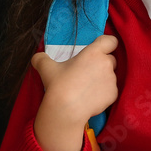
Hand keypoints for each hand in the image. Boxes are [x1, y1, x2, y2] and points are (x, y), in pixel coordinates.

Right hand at [31, 35, 119, 150]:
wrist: (66, 109)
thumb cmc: (58, 85)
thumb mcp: (46, 68)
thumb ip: (41, 58)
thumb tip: (37, 57)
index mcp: (94, 52)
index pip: (111, 41)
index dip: (107, 44)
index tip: (100, 49)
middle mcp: (106, 64)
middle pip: (110, 59)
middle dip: (102, 63)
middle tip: (87, 71)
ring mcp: (112, 80)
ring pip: (110, 76)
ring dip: (102, 79)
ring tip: (86, 87)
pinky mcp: (113, 94)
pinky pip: (110, 90)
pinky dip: (104, 93)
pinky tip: (90, 98)